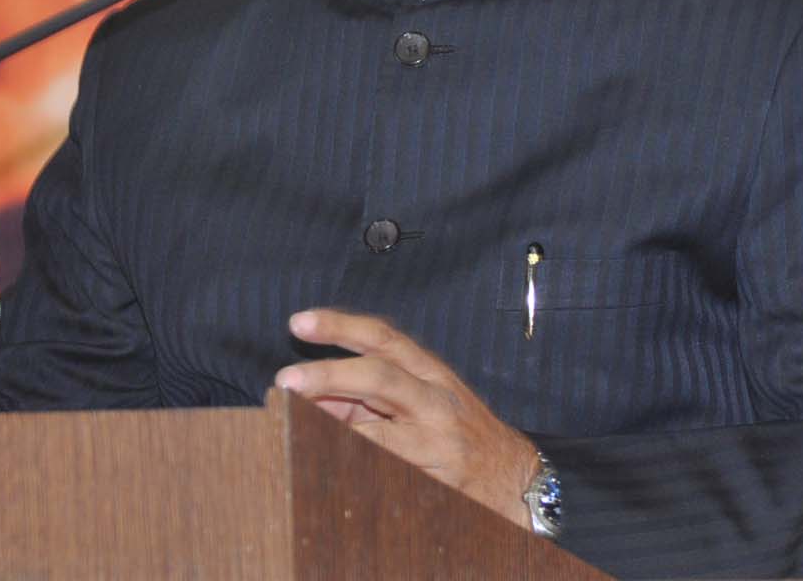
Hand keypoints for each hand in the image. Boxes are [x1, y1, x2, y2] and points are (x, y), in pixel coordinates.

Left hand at [274, 308, 540, 526]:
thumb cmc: (460, 434)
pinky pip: (385, 467)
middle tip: (286, 381)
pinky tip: (323, 460)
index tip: (299, 323)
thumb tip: (307, 397)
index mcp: (429, 371)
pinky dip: (351, 462)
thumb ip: (366, 399)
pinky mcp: (436, 475)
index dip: (339, 326)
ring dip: (331, 426)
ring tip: (295, 425)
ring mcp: (437, 438)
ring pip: (380, 428)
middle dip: (329, 374)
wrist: (516, 480)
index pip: (381, 338)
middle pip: (380, 375)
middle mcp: (435, 398)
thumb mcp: (421, 402)